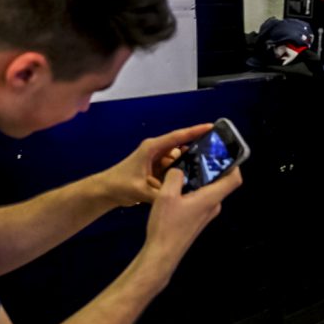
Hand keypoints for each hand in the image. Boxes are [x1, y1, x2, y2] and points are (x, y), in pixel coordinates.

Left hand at [98, 124, 212, 206]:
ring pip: (180, 159)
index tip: (211, 127)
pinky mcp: (159, 169)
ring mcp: (158, 160)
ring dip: (190, 164)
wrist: (106, 191)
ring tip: (208, 170)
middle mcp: (157, 151)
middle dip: (197, 149)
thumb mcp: (141, 191)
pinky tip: (194, 180)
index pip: (177, 137)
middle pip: (182, 146)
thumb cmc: (119, 185)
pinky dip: (182, 173)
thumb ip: (161, 194)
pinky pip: (175, 168)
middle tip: (216, 155)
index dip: (195, 131)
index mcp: (152, 148)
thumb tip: (180, 197)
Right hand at [138, 164, 242, 281]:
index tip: (225, 154)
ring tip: (186, 168)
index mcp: (211, 199)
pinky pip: (201, 199)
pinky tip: (178, 186)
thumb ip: (174, 177)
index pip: (234, 179)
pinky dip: (194, 189)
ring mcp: (206, 214)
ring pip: (209, 191)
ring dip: (201, 179)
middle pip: (221, 183)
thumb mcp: (166, 196)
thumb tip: (179, 169)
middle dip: (213, 168)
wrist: (163, 253)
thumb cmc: (167, 225)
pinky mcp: (198, 219)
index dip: (234, 165)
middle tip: (200, 155)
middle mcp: (213, 206)